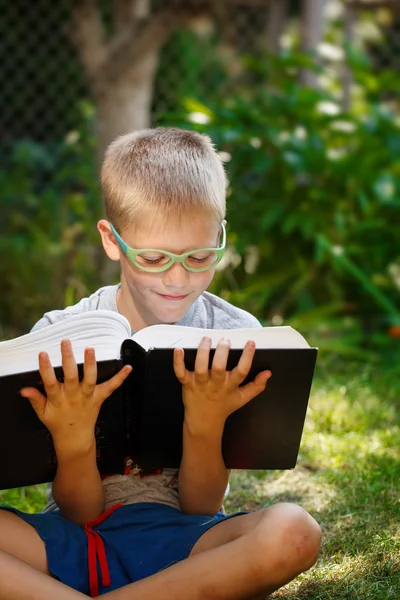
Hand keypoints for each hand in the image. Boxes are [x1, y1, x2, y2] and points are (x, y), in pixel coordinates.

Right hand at [20, 339, 131, 453]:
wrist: (74, 438)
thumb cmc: (58, 423)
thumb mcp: (42, 413)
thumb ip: (35, 399)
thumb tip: (24, 389)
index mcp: (57, 398)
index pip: (49, 382)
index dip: (46, 368)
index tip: (43, 354)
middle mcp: (73, 395)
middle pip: (71, 376)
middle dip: (68, 358)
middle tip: (65, 343)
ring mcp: (87, 396)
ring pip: (90, 379)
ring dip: (90, 364)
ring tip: (89, 349)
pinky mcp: (99, 398)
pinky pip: (111, 387)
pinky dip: (120, 378)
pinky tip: (129, 367)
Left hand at [173, 337, 271, 434]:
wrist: (204, 421)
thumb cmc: (224, 406)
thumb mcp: (242, 398)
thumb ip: (256, 386)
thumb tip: (268, 373)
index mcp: (230, 386)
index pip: (242, 371)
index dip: (247, 357)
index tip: (250, 343)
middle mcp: (215, 384)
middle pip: (219, 367)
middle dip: (222, 352)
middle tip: (225, 340)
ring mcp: (200, 384)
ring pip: (200, 368)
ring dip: (203, 352)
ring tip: (207, 339)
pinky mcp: (187, 383)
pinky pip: (180, 372)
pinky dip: (178, 361)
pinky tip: (179, 350)